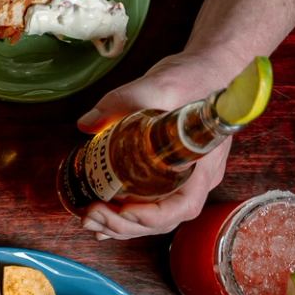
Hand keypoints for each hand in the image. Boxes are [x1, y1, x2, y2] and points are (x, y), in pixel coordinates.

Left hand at [74, 51, 238, 239]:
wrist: (208, 68)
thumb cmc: (192, 78)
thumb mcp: (155, 86)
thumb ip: (120, 103)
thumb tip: (86, 124)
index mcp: (201, 163)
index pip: (182, 206)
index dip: (152, 216)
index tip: (122, 211)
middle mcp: (195, 178)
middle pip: (163, 219)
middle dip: (125, 226)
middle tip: (91, 216)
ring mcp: (184, 178)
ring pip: (155, 216)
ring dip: (121, 225)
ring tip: (89, 219)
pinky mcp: (169, 173)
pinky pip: (150, 203)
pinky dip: (125, 215)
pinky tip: (101, 220)